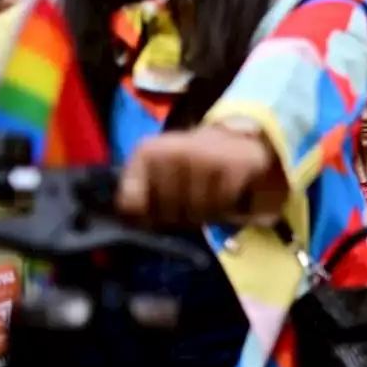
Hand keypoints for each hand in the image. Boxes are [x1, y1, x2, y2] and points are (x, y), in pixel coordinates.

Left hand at [117, 125, 285, 226]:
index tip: (154, 215)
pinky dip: (225, 208)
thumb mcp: (157, 173)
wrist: (235, 142)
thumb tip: (131, 224)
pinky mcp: (232, 165)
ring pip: (196, 212)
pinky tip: (224, 194)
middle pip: (167, 213)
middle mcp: (172, 152)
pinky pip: (222, 206)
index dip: (143, 217)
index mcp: (147, 152)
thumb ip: (139, 197)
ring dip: (204, 215)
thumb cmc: (189, 165)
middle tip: (188, 206)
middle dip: (179, 218)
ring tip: (207, 199)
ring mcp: (204, 157)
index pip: (131, 203)